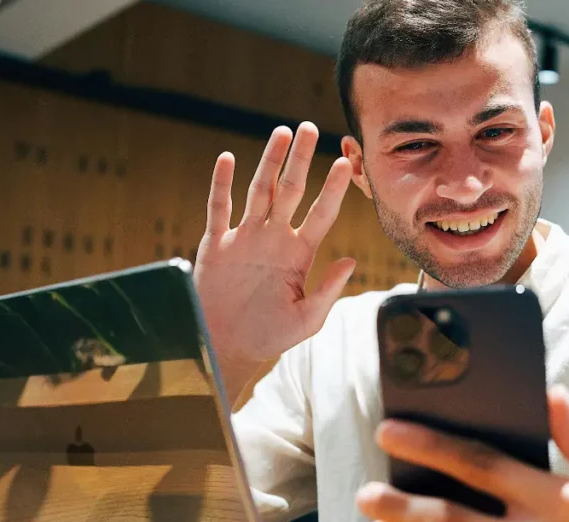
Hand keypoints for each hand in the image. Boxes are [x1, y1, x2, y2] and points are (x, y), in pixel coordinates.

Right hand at [194, 122, 354, 373]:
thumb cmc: (270, 335)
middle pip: (291, 190)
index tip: (346, 164)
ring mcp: (246, 238)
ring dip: (269, 162)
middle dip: (301, 160)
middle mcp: (275, 238)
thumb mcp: (306, 319)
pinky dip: (222, 183)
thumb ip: (327, 291)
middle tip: (311, 128)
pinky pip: (219, 208)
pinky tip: (229, 158)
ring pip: (259, 191)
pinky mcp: (217, 244)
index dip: (333, 189)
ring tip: (281, 133)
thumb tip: (351, 262)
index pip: (321, 213)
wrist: (227, 346)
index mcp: (300, 254)